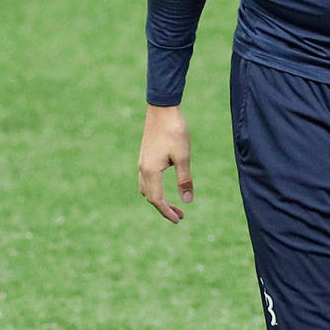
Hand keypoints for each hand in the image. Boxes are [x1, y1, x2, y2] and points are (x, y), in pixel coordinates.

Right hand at [138, 105, 192, 222]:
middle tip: (180, 216)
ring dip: (158, 199)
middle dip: (164, 208)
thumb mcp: (183, 157)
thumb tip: (187, 201)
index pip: (157, 200)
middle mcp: (143, 169)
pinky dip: (154, 189)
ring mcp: (142, 162)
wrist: (162, 109)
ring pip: (146, 189)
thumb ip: (184, 179)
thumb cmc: (174, 131)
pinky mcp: (145, 156)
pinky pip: (146, 180)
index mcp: (151, 171)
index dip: (167, 212)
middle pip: (150, 197)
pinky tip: (164, 187)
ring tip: (174, 205)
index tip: (178, 220)